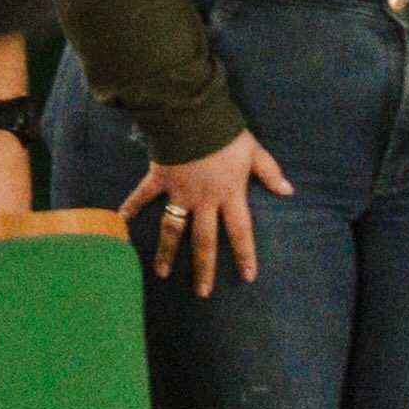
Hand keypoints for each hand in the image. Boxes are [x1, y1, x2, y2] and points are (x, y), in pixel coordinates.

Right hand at [128, 135, 290, 290]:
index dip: (245, 254)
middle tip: (202, 292)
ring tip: (161, 273)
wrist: (192, 115)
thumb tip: (289, 191)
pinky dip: (131, 205)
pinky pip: (143, 194)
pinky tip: (120, 218)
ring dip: (166, 252)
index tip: (248, 276)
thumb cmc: (225, 133)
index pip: (240, 231)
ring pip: (172, 229)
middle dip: (204, 267)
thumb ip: (269, 172)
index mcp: (230, 195)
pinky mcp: (160, 178)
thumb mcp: (253, 151)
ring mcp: (179, 192)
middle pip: (204, 240)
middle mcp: (204, 200)